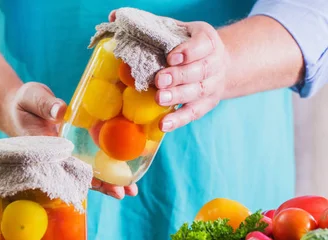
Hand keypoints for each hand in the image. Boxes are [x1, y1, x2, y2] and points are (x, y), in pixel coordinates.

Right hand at [3, 82, 137, 199]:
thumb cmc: (22, 103)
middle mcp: (55, 158)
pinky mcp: (71, 153)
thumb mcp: (31, 97)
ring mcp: (64, 157)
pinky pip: (88, 164)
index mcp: (44, 148)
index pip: (63, 164)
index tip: (96, 182)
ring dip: (107, 183)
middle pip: (78, 176)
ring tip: (129, 192)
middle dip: (100, 186)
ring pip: (86, 174)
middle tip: (120, 193)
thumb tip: (60, 111)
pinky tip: (125, 178)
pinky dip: (105, 172)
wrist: (17, 109)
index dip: (80, 174)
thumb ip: (45, 104)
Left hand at [108, 11, 226, 131]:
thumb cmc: (188, 45)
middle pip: (198, 71)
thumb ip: (151, 26)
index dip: (187, 51)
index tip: (171, 56)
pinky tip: (162, 125)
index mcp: (206, 41)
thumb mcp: (177, 30)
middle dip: (178, 76)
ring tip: (160, 99)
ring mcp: (211, 85)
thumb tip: (113, 16)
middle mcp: (213, 63)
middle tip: (159, 80)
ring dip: (177, 97)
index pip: (201, 45)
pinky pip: (193, 113)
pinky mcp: (205, 104)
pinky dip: (178, 120)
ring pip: (196, 92)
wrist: (222, 64)